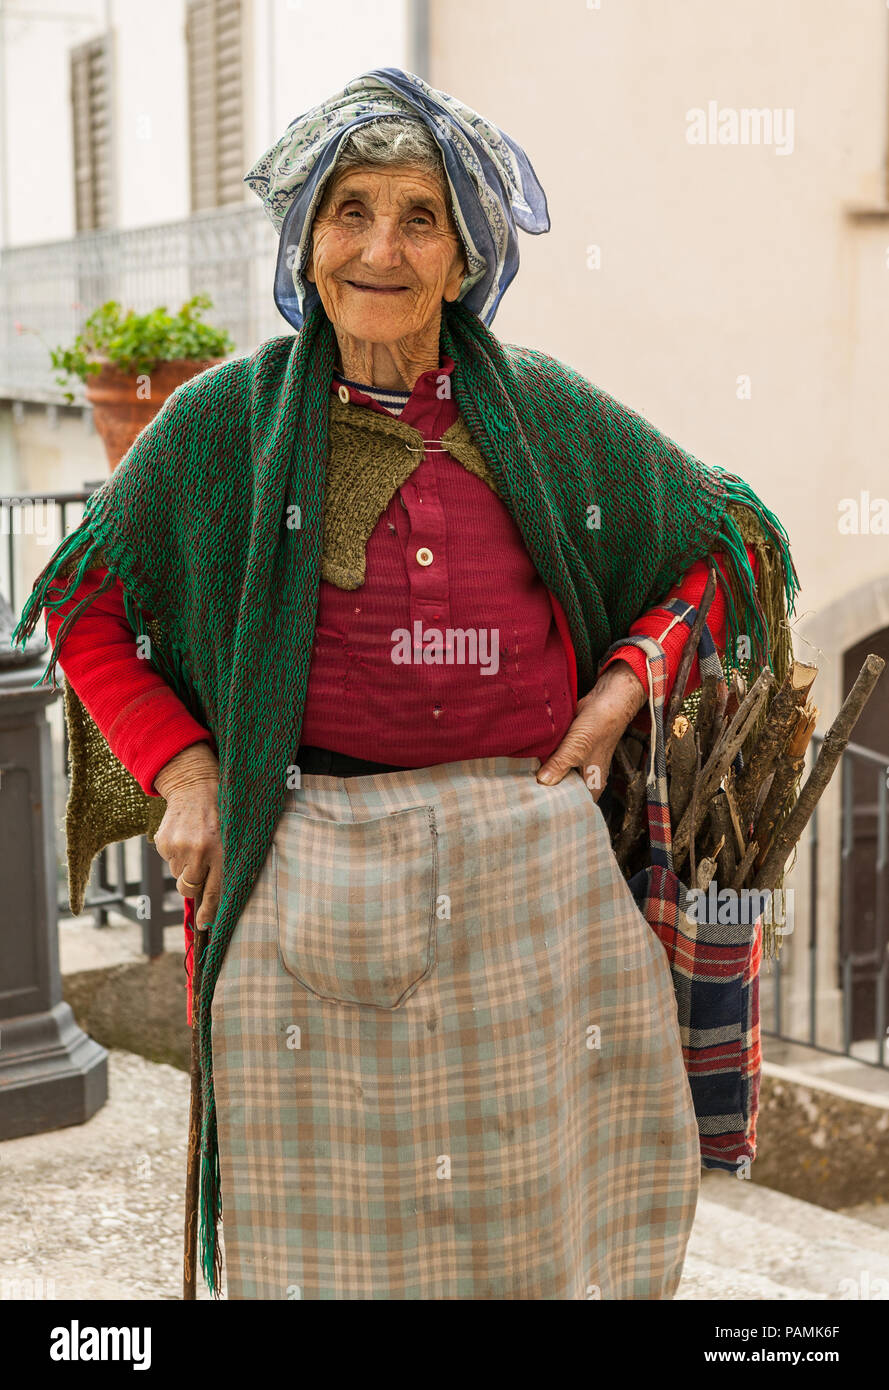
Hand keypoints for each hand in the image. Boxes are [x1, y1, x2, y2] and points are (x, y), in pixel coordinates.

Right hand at [153, 743, 221, 930]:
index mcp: (221, 851)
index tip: (205, 925)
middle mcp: (199, 851)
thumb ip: (228, 867)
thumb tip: (215, 904)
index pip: (214, 891)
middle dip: (194, 886)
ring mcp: (178, 847)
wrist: (195, 784)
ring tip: (196, 843)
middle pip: (189, 889)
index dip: (208, 911)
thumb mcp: (234, 837)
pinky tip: (185, 836)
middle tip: (200, 869)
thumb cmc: (223, 813)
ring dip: (186, 866)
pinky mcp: (163, 842)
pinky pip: (169, 861)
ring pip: (179, 875)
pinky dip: (177, 854)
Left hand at [536, 660, 646, 800]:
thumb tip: (542, 781)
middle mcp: (585, 777)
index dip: (557, 807)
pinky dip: (544, 760)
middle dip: (546, 791)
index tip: (536, 807)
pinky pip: (554, 760)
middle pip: (562, 791)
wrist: (606, 700)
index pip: (573, 805)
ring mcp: (576, 763)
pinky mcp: (569, 750)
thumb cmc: (600, 726)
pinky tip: (529, 762)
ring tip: (522, 781)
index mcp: (593, 784)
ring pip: (556, 774)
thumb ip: (559, 765)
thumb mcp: (576, 748)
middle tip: (524, 794)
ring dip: (543, 774)